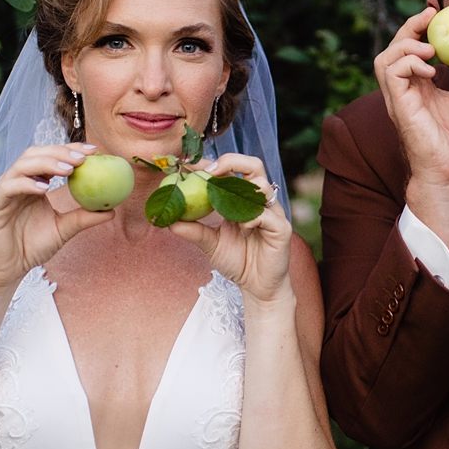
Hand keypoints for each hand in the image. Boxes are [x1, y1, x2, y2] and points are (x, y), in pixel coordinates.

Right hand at [0, 143, 115, 288]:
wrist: (7, 270)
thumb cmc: (32, 248)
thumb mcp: (63, 230)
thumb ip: (83, 218)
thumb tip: (112, 210)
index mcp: (34, 183)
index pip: (51, 157)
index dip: (71, 150)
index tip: (94, 151)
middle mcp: (18, 182)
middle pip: (36, 154)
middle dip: (60, 152)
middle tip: (82, 158)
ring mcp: (3, 191)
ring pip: (22, 166)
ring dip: (46, 164)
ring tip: (68, 170)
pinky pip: (8, 188)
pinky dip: (25, 184)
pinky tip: (44, 188)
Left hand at [168, 153, 293, 305]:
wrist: (256, 287)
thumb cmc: (237, 261)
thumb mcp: (210, 243)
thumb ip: (193, 230)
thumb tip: (167, 220)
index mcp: (243, 199)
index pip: (231, 170)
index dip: (212, 164)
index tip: (190, 166)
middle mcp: (259, 201)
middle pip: (254, 165)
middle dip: (231, 162)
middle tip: (209, 172)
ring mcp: (273, 213)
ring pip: (263, 186)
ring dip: (241, 194)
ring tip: (226, 210)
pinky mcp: (281, 229)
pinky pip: (266, 215)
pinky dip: (251, 220)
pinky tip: (243, 231)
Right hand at [375, 7, 448, 246]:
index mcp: (420, 85)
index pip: (413, 47)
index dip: (421, 26)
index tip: (439, 10)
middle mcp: (405, 89)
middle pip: (394, 46)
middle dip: (410, 27)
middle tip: (432, 17)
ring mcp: (398, 98)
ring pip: (384, 58)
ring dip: (405, 45)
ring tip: (430, 47)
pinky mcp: (398, 106)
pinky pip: (392, 74)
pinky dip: (409, 63)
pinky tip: (430, 69)